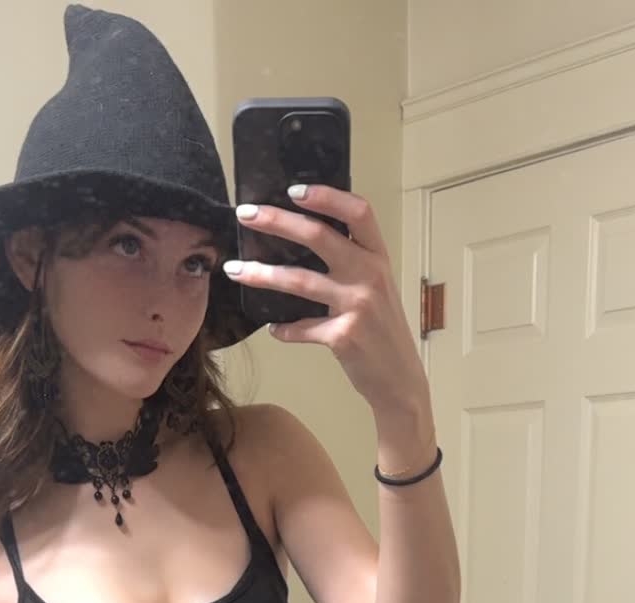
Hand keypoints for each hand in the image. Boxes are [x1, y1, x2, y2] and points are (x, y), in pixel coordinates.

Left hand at [226, 183, 430, 419]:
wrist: (399, 379)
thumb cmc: (382, 330)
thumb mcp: (377, 287)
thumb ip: (352, 262)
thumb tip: (304, 238)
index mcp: (378, 257)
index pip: (358, 212)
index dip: (327, 196)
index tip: (294, 190)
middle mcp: (370, 275)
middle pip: (318, 236)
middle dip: (277, 221)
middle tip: (246, 214)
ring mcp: (357, 306)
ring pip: (299, 281)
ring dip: (262, 275)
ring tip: (234, 270)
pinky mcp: (343, 336)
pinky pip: (301, 328)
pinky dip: (284, 330)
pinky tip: (273, 329)